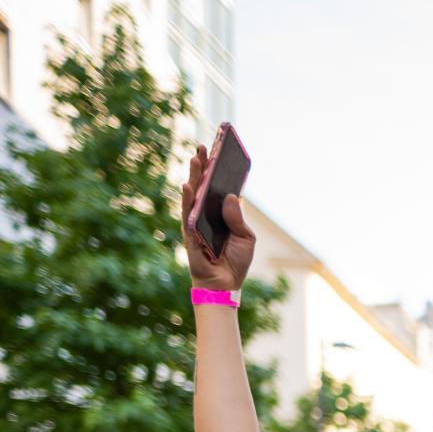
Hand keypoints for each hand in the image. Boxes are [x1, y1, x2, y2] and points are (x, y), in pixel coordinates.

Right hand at [181, 146, 255, 289]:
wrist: (225, 284)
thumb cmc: (235, 261)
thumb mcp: (246, 238)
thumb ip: (238, 218)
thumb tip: (232, 196)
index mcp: (221, 214)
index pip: (218, 188)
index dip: (218, 171)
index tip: (219, 151)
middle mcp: (206, 214)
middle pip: (204, 186)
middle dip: (203, 167)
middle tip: (204, 147)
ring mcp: (196, 221)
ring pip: (193, 195)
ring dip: (194, 177)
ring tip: (196, 159)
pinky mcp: (189, 232)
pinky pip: (187, 213)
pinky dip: (187, 199)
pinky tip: (188, 186)